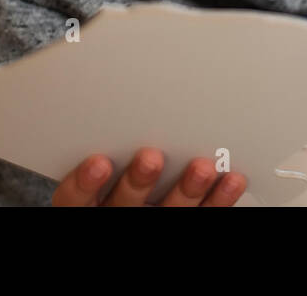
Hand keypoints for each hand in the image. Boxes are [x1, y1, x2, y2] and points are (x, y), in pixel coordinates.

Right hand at [51, 148, 247, 205]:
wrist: (131, 204)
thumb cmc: (112, 169)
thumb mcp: (93, 157)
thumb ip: (100, 133)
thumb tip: (95, 85)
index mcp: (89, 198)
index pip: (74, 198)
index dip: (84, 182)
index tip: (98, 161)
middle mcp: (116, 212)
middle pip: (123, 203)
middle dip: (139, 181)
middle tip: (151, 158)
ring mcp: (149, 220)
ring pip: (167, 213)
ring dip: (187, 190)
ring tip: (202, 167)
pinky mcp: (181, 222)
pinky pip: (202, 215)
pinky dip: (219, 198)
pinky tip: (232, 179)